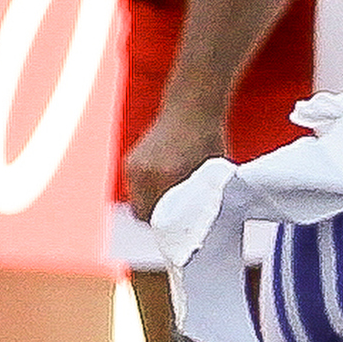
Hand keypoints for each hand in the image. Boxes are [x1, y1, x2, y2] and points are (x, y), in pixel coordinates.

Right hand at [125, 101, 228, 222]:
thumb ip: (201, 199)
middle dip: (159, 221)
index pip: (161, 220)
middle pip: (144, 215)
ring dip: (151, 206)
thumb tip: (199, 226)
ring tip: (170, 203)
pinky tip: (162, 188)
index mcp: (168, 176)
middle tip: (176, 222)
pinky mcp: (130, 163)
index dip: (171, 230)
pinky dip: (146, 193)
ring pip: (137, 203)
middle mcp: (147, 173)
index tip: (182, 232)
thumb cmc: (208, 142)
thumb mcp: (212, 176)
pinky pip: (134, 190)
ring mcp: (135, 168)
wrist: (191, 109)